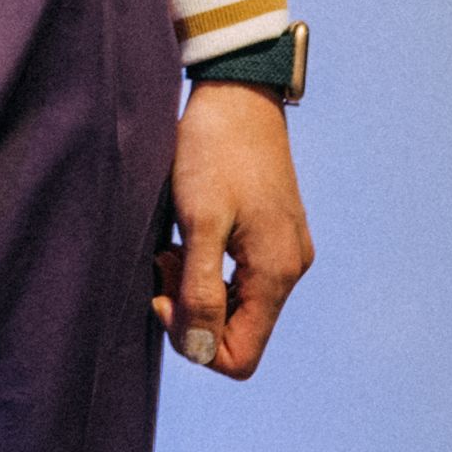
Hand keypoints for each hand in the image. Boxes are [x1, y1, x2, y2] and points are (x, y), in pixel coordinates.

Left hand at [156, 87, 311, 375]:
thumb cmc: (214, 152)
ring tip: (172, 248)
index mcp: (275, 274)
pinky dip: (207, 271)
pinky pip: (239, 279)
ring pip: (235, 307)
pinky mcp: (273, 236)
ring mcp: (284, 253)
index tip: (164, 297)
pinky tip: (187, 240)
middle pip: (237, 333)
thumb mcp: (199, 222)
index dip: (194, 342)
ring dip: (196, 290)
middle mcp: (289, 270)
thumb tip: (199, 349)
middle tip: (162, 267)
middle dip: (191, 312)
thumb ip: (200, 291)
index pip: (240, 357)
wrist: (237, 94)